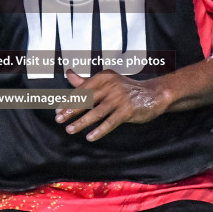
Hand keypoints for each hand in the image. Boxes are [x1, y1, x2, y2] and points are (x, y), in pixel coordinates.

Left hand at [54, 69, 168, 141]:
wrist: (154, 94)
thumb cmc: (127, 89)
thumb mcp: (107, 81)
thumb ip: (86, 81)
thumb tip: (68, 73)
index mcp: (103, 77)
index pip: (82, 90)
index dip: (69, 101)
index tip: (58, 111)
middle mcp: (110, 85)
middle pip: (87, 100)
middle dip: (71, 110)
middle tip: (59, 119)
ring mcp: (119, 98)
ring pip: (96, 112)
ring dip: (82, 122)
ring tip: (70, 129)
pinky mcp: (127, 110)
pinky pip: (110, 122)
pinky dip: (99, 130)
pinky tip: (90, 137)